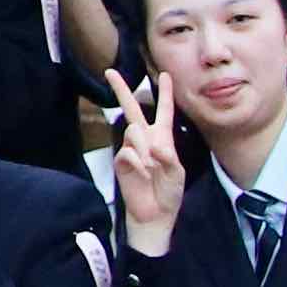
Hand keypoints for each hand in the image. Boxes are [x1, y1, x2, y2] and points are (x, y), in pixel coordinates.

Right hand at [108, 80, 186, 252]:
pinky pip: (128, 153)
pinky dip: (137, 164)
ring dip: (145, 150)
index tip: (164, 75)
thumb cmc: (169, 192)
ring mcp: (131, 149)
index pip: (164, 111)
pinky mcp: (120, 160)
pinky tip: (142, 175)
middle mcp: (145, 139)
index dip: (165, 93)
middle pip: (133, 109)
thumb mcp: (177, 173)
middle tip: (109, 72)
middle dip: (122, 90)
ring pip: (134, 132)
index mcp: (163, 138)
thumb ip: (168, 157)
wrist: (154, 214)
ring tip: (150, 169)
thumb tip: (153, 146)